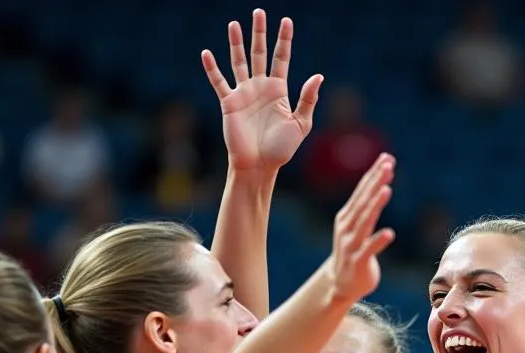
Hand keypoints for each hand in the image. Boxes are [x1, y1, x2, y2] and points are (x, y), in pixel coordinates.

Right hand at [201, 9, 320, 174]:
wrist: (259, 165)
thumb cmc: (281, 150)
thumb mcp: (300, 125)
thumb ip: (308, 100)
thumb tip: (318, 76)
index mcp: (278, 91)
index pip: (281, 58)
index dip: (284, 40)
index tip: (286, 21)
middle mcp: (260, 87)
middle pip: (259, 53)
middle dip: (259, 33)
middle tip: (259, 12)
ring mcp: (243, 93)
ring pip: (239, 61)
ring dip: (236, 43)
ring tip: (233, 24)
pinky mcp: (229, 102)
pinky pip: (219, 82)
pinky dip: (212, 68)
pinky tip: (206, 54)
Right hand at [327, 154, 395, 302]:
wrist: (341, 283)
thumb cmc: (354, 251)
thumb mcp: (357, 227)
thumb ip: (367, 207)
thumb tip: (380, 183)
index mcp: (347, 216)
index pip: (362, 191)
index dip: (374, 174)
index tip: (387, 158)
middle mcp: (347, 227)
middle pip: (364, 201)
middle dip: (376, 182)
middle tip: (388, 166)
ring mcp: (351, 244)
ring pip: (365, 221)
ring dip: (376, 205)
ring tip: (387, 190)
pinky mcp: (358, 261)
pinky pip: (369, 249)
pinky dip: (379, 241)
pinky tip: (390, 234)